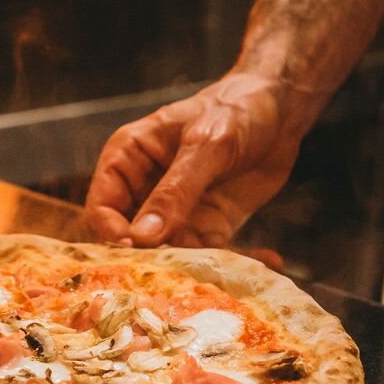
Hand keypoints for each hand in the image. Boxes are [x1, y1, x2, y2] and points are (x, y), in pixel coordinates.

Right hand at [84, 74, 301, 251]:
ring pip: (171, 252)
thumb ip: (175, 190)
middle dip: (152, 258)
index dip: (111, 232)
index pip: (101, 205)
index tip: (134, 250)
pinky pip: (212, 253)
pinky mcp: (210, 226)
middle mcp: (146, 189)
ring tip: (227, 270)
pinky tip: (270, 257)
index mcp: (129, 158)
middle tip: (179, 274)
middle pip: (131, 237)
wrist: (281, 109)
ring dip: (196, 266)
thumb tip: (143, 237)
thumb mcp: (206, 145)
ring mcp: (177, 211)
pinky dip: (236, 261)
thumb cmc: (236, 109)